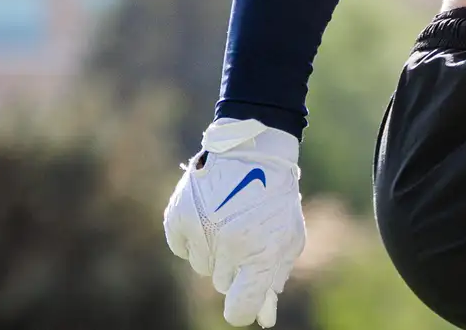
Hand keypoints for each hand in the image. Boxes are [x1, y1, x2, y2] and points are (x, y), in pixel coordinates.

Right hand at [164, 118, 306, 327]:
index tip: (244, 305)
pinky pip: (181, 249)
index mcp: (261, 253)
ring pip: (202, 267)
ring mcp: (201, 232)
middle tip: (246, 236)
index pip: (241, 307)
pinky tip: (208, 215)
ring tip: (228, 221)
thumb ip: (274, 277)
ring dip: (214, 253)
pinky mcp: (178, 219)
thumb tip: (262, 317)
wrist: (253, 151)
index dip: (242, 310)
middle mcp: (229, 246)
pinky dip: (193, 238)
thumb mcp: (287, 237)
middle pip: (222, 285)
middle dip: (234, 268)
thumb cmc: (275, 197)